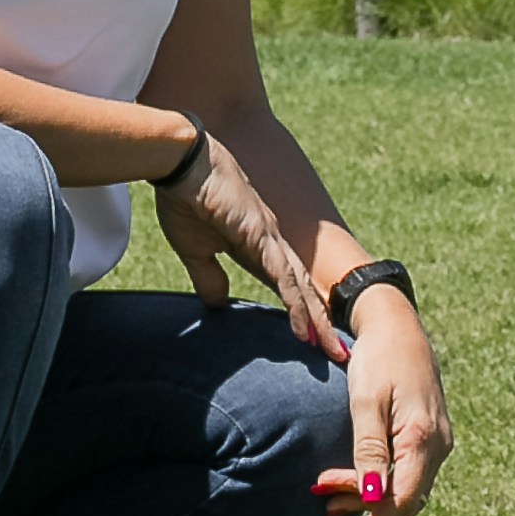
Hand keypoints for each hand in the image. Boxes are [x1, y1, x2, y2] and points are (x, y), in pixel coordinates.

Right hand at [152, 133, 348, 355]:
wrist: (179, 162)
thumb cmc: (185, 199)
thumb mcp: (195, 249)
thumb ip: (209, 275)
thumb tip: (218, 303)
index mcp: (256, 243)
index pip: (285, 284)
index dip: (299, 311)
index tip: (311, 340)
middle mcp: (270, 240)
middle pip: (301, 288)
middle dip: (320, 321)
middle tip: (335, 353)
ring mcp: (268, 237)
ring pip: (299, 286)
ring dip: (317, 320)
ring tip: (330, 350)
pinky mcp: (261, 234)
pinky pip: (283, 276)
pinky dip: (295, 304)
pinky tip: (303, 327)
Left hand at [315, 286, 450, 515]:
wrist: (397, 325)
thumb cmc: (379, 357)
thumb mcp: (367, 401)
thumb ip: (369, 449)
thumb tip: (373, 497)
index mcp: (425, 438)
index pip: (405, 499)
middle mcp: (438, 445)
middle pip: (407, 499)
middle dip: (367, 512)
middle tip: (326, 511)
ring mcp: (436, 441)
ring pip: (407, 487)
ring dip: (371, 499)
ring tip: (331, 503)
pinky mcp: (428, 436)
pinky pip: (408, 472)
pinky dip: (382, 483)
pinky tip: (356, 484)